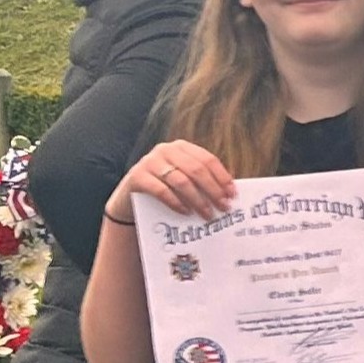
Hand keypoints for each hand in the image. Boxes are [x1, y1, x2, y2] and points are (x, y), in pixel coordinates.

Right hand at [113, 139, 233, 223]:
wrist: (130, 198)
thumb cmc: (165, 189)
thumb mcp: (185, 180)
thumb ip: (203, 181)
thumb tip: (230, 194)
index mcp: (182, 147)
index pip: (207, 159)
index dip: (222, 177)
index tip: (233, 194)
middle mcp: (166, 150)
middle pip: (196, 170)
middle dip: (213, 190)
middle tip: (224, 207)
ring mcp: (150, 161)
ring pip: (181, 181)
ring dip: (197, 200)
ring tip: (207, 214)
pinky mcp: (137, 176)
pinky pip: (161, 190)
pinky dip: (176, 202)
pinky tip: (186, 212)